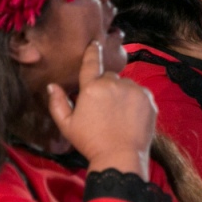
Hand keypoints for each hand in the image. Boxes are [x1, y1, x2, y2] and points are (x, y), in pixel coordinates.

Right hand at [48, 39, 156, 177]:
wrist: (121, 157)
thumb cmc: (91, 142)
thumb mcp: (67, 126)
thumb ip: (58, 103)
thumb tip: (53, 86)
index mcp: (91, 87)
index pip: (91, 63)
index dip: (92, 52)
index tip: (95, 44)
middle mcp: (113, 84)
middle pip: (109, 78)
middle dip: (106, 88)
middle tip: (104, 109)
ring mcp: (133, 90)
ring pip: (125, 85)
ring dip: (122, 94)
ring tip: (119, 116)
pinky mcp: (148, 99)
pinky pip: (140, 93)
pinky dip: (135, 101)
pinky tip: (130, 117)